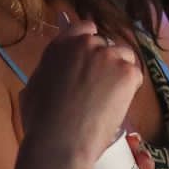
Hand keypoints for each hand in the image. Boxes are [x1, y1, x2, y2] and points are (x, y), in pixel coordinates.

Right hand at [18, 19, 142, 164]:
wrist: (60, 140)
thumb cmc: (40, 120)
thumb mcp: (33, 86)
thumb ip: (49, 70)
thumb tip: (57, 71)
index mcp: (61, 45)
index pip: (84, 28)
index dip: (91, 42)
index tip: (92, 57)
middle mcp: (86, 44)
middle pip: (106, 46)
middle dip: (105, 63)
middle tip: (99, 88)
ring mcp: (108, 56)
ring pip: (124, 57)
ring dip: (120, 72)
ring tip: (110, 98)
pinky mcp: (127, 73)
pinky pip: (135, 76)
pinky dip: (130, 89)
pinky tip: (117, 105)